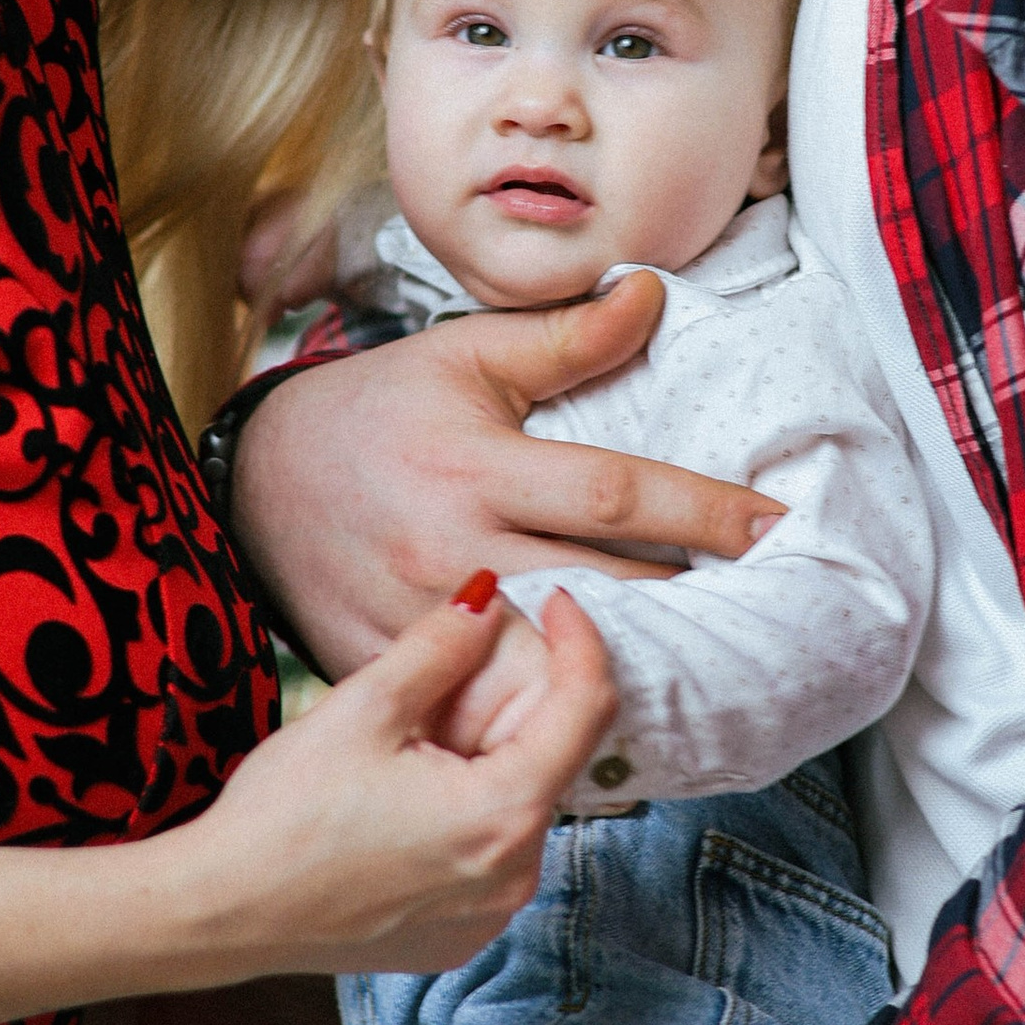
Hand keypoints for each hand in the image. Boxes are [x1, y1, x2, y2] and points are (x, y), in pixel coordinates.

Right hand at [155, 581, 614, 982]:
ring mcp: (490, 915)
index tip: (556, 601)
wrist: (222, 912)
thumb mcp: (363, 708)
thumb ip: (440, 647)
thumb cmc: (282, 816)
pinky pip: (489, 856)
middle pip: (552, 760)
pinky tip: (407, 800)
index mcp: (503, 815)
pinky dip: (468, 814)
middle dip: (519, 703)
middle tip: (453, 673)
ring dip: (489, 760)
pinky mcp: (461, 936)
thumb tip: (488, 600)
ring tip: (415, 741)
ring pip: (519, 807)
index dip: (578, 640)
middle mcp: (516, 875)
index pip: (586, 709)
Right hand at [230, 277, 783, 675]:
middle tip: (773, 614)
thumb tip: (653, 296)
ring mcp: (418, 625)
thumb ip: (563, 337)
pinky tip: (603, 727)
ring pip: (544, 673)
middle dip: (690, 610)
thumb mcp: (462, 358)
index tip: (774, 525)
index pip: (612, 492)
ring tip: (708, 680)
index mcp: (473, 466)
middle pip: (598, 596)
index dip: (702, 510)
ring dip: (625, 679)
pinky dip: (541, 725)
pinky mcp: (392, 673)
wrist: (250, 484)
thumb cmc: (372, 411)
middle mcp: (449, 551)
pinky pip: (481, 713)